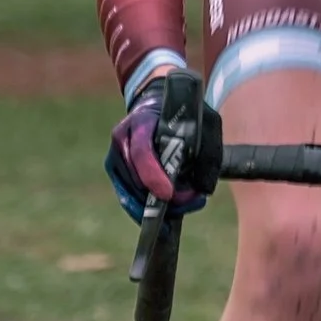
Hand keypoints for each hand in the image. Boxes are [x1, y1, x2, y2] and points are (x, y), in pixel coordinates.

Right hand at [105, 75, 215, 224]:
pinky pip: (126, 195)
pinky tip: (163, 215)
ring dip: (154, 206)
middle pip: (136, 178)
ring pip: (130, 191)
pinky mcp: (114, 168)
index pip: (142, 151)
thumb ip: (207, 152)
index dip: (154, 176)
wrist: (157, 104)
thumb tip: (201, 190)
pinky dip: (144, 208)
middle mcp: (122, 137)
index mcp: (142, 120)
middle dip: (160, 199)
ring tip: (182, 207)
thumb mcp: (204, 123)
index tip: (169, 194)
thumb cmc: (184, 115)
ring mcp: (114, 154)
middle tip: (188, 203)